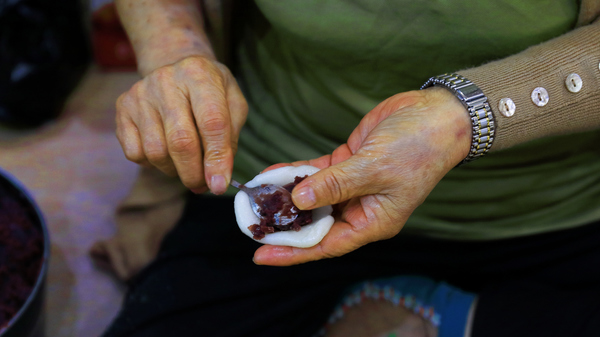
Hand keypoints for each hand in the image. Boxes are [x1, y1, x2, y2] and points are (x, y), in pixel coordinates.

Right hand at [116, 55, 247, 193]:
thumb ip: (231, 138)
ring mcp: (141, 94)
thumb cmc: (209, 90)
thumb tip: (218, 177)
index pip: (212, 122)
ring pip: (156, 152)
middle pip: (180, 141)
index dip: (217, 158)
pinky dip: (153, 164)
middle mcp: (166, 81)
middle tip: (203, 185)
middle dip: (194, 173)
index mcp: (200, 75)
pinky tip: (166, 153)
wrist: (174, 64)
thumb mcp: (232, 104)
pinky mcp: (123, 108)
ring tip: (187, 165)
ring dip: (175, 170)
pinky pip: (136, 153)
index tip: (219, 185)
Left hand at [253, 87, 471, 265]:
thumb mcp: (374, 169)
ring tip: (254, 199)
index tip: (261, 255)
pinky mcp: (346, 163)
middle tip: (250, 224)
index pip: (326, 244)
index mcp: (373, 221)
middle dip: (283, 224)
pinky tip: (273, 173)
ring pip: (311, 198)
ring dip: (285, 196)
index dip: (293, 252)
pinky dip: (294, 173)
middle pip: (314, 224)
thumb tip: (299, 201)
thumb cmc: (417, 147)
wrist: (435, 114)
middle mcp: (360, 208)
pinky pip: (314, 174)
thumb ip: (335, 185)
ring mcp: (351, 186)